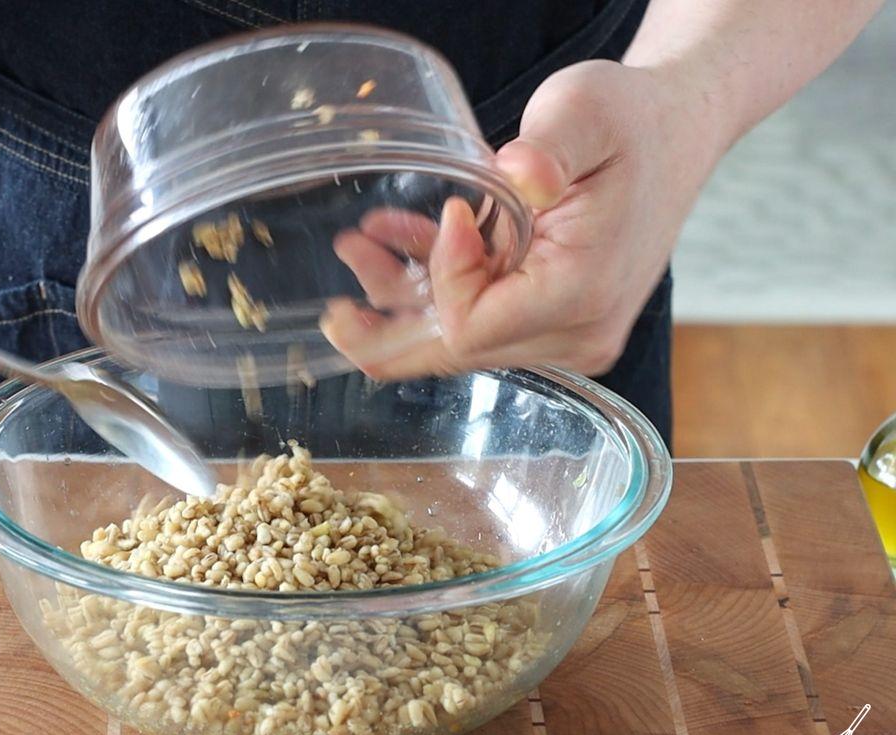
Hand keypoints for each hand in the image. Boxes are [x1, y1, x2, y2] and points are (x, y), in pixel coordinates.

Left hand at [324, 60, 718, 378]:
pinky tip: (400, 246)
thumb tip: (520, 176)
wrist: (675, 132)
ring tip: (360, 248)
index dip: (441, 279)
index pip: (472, 326)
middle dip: (391, 322)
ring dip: (405, 298)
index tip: (454, 213)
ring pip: (461, 336)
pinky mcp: (553, 319)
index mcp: (580, 295)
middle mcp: (575, 332)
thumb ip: (550, 147)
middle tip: (334, 316)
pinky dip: (438, 286)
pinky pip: (480, 317)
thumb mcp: (588, 112)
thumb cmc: (633, 122)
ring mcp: (566, 332)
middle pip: (459, 349)